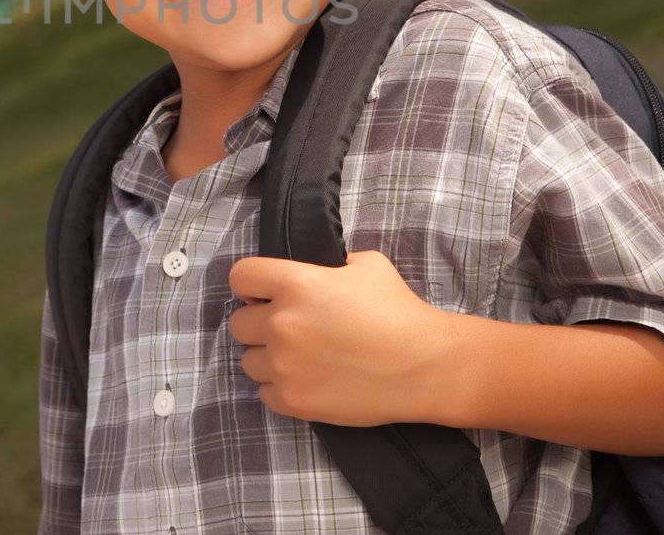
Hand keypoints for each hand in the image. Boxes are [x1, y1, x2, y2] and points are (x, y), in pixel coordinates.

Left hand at [226, 249, 456, 426]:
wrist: (424, 365)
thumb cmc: (399, 311)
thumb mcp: (367, 265)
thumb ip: (331, 264)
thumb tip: (317, 270)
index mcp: (294, 283)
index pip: (240, 277)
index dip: (250, 285)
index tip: (261, 294)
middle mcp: (281, 323)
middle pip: (239, 323)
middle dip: (259, 324)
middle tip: (291, 330)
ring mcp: (284, 364)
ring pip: (248, 361)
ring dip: (268, 358)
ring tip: (300, 359)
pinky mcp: (292, 400)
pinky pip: (264, 393)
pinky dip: (281, 388)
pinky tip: (308, 381)